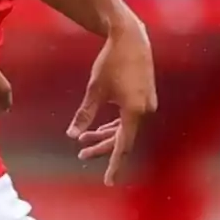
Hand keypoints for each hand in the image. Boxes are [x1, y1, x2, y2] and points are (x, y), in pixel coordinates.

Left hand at [67, 18, 156, 185]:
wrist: (131, 37)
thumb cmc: (111, 61)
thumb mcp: (95, 89)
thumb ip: (84, 114)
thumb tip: (72, 135)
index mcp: (134, 112)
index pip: (123, 146)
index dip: (114, 164)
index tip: (109, 181)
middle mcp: (145, 111)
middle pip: (122, 139)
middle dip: (101, 147)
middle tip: (81, 154)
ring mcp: (147, 104)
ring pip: (125, 129)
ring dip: (106, 136)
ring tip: (83, 142)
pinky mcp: (145, 97)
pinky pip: (130, 119)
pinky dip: (115, 125)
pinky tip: (100, 129)